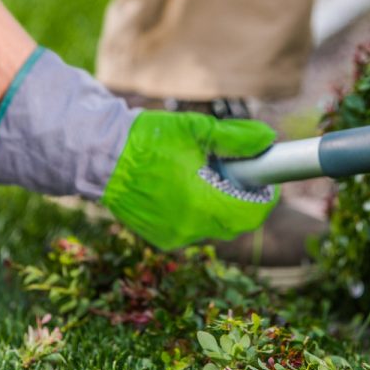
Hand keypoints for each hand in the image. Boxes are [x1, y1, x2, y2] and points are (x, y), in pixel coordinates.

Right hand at [101, 111, 278, 249]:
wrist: (102, 158)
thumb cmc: (149, 140)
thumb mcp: (197, 130)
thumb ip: (236, 138)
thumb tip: (268, 139)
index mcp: (203, 204)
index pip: (253, 212)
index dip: (266, 196)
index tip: (266, 178)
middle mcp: (191, 228)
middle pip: (237, 223)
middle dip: (245, 199)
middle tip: (239, 173)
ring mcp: (175, 237)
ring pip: (215, 227)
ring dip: (221, 206)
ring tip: (207, 176)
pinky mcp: (162, 239)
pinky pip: (193, 229)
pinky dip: (199, 212)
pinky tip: (185, 188)